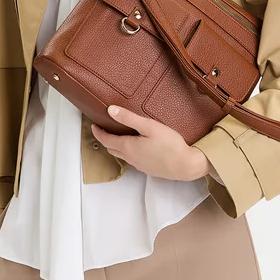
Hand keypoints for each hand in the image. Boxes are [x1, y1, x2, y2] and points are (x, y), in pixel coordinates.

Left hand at [91, 105, 212, 181]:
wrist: (186, 166)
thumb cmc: (170, 144)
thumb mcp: (149, 126)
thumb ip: (129, 118)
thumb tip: (110, 110)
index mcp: (127, 147)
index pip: (106, 140)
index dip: (98, 133)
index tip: (93, 125)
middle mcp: (130, 158)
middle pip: (112, 149)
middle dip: (106, 139)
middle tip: (105, 129)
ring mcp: (139, 165)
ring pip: (122, 156)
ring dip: (116, 147)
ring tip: (119, 136)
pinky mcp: (148, 169)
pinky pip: (132, 160)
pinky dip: (128, 152)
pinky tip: (137, 147)